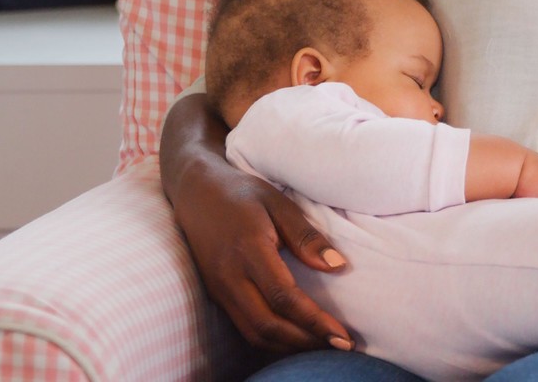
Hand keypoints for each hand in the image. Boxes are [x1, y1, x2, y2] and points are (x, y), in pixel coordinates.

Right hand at [168, 142, 355, 352]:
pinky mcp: (217, 295)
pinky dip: (273, 339)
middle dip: (306, 342)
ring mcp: (220, 289)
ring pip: (255, 333)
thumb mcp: (278, 202)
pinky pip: (245, 327)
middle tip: (340, 346)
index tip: (342, 335)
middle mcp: (229, 276)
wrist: (195, 191)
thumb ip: (306, 236)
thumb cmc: (241, 192)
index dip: (314, 321)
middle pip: (267, 325)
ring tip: (323, 345)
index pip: (283, 297)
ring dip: (290, 346)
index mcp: (248, 250)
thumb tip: (338, 267)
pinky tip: (296, 336)